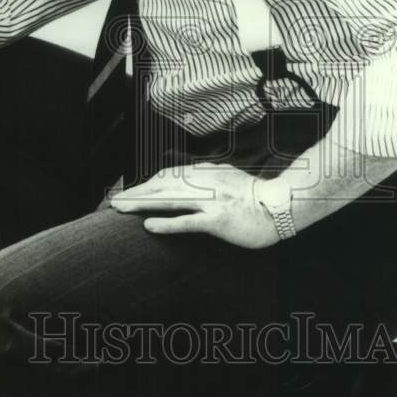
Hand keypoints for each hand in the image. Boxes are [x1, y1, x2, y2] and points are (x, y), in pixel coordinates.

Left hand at [111, 162, 281, 248]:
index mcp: (206, 173)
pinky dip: (166, 223)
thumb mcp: (228, 176)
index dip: (147, 184)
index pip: (168, 177)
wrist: (282, 206)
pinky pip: (187, 221)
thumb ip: (208, 174)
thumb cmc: (257, 196)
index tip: (131, 192)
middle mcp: (205, 183)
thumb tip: (189, 170)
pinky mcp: (218, 220)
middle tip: (114, 201)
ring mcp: (211, 201)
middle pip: (162, 186)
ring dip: (142, 204)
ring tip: (121, 209)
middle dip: (136, 193)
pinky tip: (148, 225)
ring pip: (169, 200)